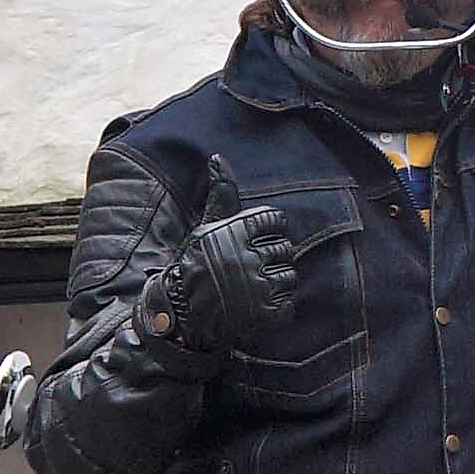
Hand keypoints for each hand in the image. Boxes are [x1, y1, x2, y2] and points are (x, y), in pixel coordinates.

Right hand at [137, 204, 322, 365]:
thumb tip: (218, 158)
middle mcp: (245, 257)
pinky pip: (289, 306)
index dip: (268, 231)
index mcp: (234, 233)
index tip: (254, 242)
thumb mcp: (208, 228)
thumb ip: (222, 194)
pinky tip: (258, 307)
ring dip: (277, 284)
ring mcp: (255, 287)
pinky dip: (279, 309)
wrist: (184, 315)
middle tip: (251, 270)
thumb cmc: (199, 266)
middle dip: (272, 259)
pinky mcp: (263, 314)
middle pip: (284, 249)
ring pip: (290, 276)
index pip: (275, 220)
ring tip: (254, 288)